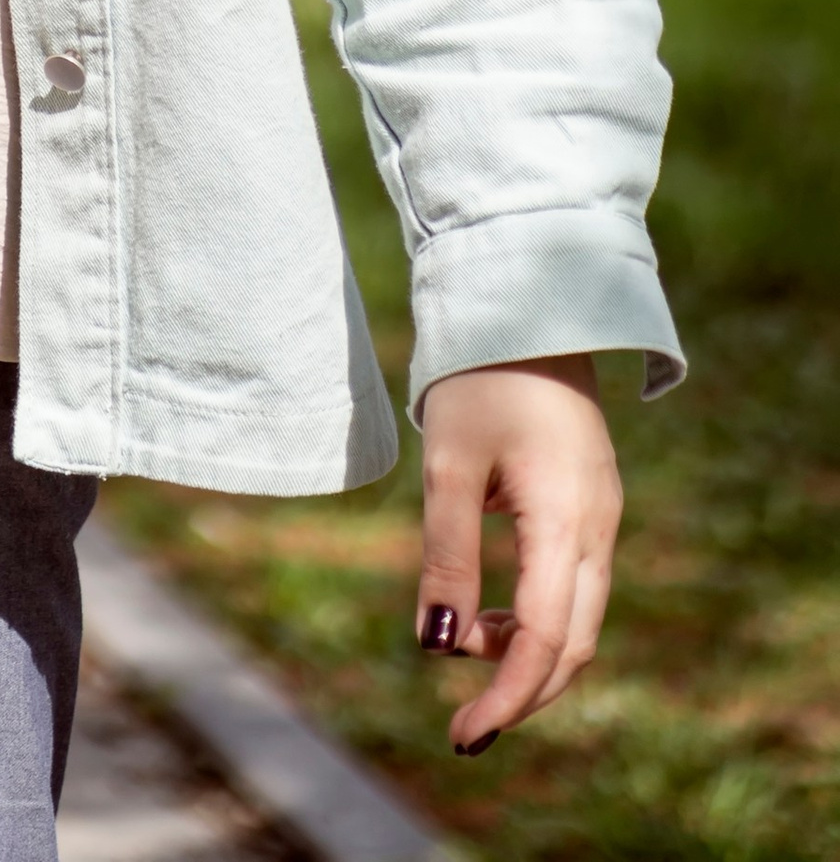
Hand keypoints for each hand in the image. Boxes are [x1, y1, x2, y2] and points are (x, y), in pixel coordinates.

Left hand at [415, 355, 620, 751]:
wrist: (527, 304)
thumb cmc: (478, 378)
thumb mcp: (448, 465)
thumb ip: (445, 557)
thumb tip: (436, 646)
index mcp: (567, 521)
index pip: (544, 639)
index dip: (506, 697)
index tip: (461, 735)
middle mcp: (599, 528)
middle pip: (573, 643)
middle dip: (522, 692)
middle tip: (464, 727)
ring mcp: (603, 517)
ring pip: (578, 619)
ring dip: (528, 654)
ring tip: (466, 654)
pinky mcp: (593, 506)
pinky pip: (576, 586)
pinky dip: (538, 617)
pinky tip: (492, 616)